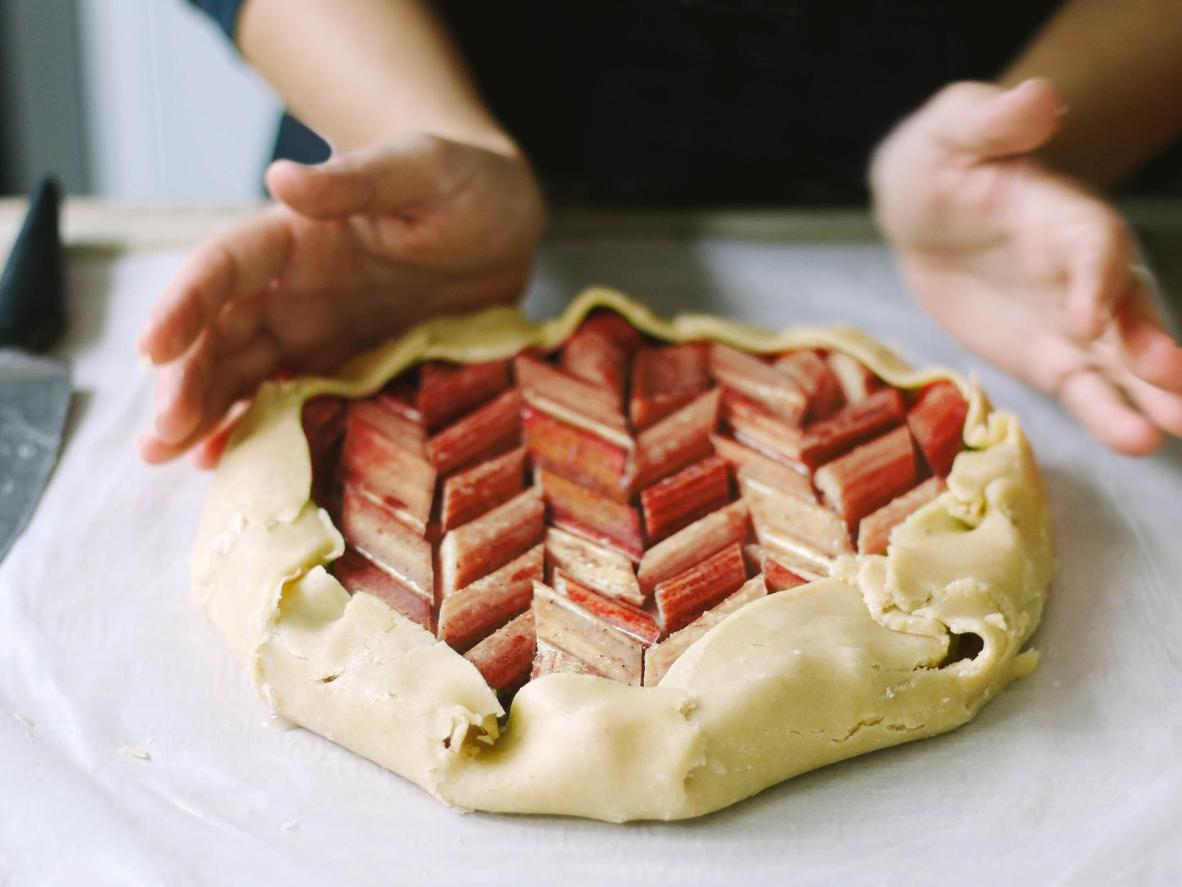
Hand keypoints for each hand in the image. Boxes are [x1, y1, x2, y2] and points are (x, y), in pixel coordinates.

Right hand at [137, 134, 545, 464]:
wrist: (506, 227)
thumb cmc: (466, 184)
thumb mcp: (421, 170)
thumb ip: (358, 180)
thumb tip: (281, 175)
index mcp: (298, 237)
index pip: (224, 268)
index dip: (184, 305)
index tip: (152, 349)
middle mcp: (294, 289)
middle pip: (221, 335)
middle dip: (184, 383)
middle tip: (158, 438)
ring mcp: (317, 333)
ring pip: (244, 375)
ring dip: (204, 415)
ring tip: (166, 459)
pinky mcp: (348, 368)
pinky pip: (293, 403)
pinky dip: (258, 430)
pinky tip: (225, 463)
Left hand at [872, 79, 1181, 454]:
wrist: (923, 210)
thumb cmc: (941, 161)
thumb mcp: (953, 130)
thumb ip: (992, 121)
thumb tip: (1038, 98)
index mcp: (1062, 213)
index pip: (1093, 245)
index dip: (1096, 280)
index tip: (1087, 320)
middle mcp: (1082, 270)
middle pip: (1129, 308)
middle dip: (1150, 345)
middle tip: (1175, 386)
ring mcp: (1073, 318)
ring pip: (1118, 360)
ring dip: (1146, 395)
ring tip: (1170, 430)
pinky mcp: (1052, 354)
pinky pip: (1084, 389)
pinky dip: (1107, 414)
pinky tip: (1135, 442)